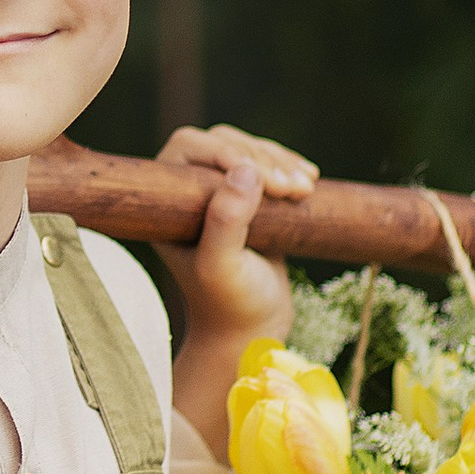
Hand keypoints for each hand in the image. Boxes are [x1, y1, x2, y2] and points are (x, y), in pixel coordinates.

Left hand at [151, 124, 319, 460]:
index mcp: (163, 203)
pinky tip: (310, 180)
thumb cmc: (228, 303)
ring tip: (305, 190)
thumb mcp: (222, 266)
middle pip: (222, 143)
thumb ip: (226, 221)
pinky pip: (268, 166)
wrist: (252, 330)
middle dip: (261, 158)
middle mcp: (186, 192)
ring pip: (248, 151)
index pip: (188, 149)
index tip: (265, 180)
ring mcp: (219, 193)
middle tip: (293, 190)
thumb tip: (245, 170)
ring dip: (280, 162)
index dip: (226, 152)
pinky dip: (290, 168)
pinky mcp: (249, 201)